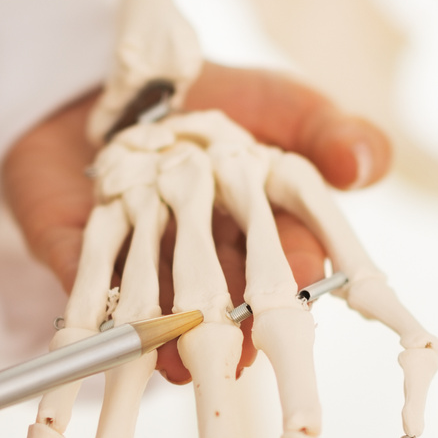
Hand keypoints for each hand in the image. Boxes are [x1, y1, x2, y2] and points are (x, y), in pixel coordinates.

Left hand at [3, 62, 391, 381]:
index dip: (295, 274)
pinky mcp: (73, 243)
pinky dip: (95, 310)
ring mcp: (134, 250)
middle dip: (229, 327)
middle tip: (239, 354)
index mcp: (256, 225)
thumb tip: (364, 165)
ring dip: (166, 335)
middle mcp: (198, 249)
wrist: (105, 74)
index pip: (284, 257)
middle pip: (219, 293)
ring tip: (176, 364)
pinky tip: (110, 334)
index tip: (305, 287)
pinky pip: (81, 278)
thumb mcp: (280, 103)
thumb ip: (326, 132)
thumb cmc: (208, 93)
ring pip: (155, 299)